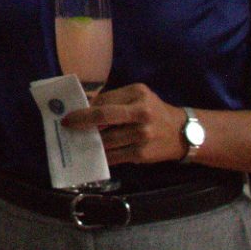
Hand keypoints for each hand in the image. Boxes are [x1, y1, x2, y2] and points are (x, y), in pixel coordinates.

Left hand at [59, 83, 186, 165]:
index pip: (104, 100)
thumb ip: (115, 100)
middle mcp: (141, 112)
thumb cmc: (154, 112)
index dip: (85, 108)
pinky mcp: (142, 153)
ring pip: (107, 139)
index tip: (69, 112)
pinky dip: (103, 155)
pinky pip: (115, 156)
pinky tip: (95, 153)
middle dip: (81, 120)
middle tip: (66, 125)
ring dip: (91, 141)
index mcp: (138, 93)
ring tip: (78, 140)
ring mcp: (142, 134)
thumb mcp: (138, 97)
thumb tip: (84, 105)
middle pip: (104, 116)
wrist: (183, 133)